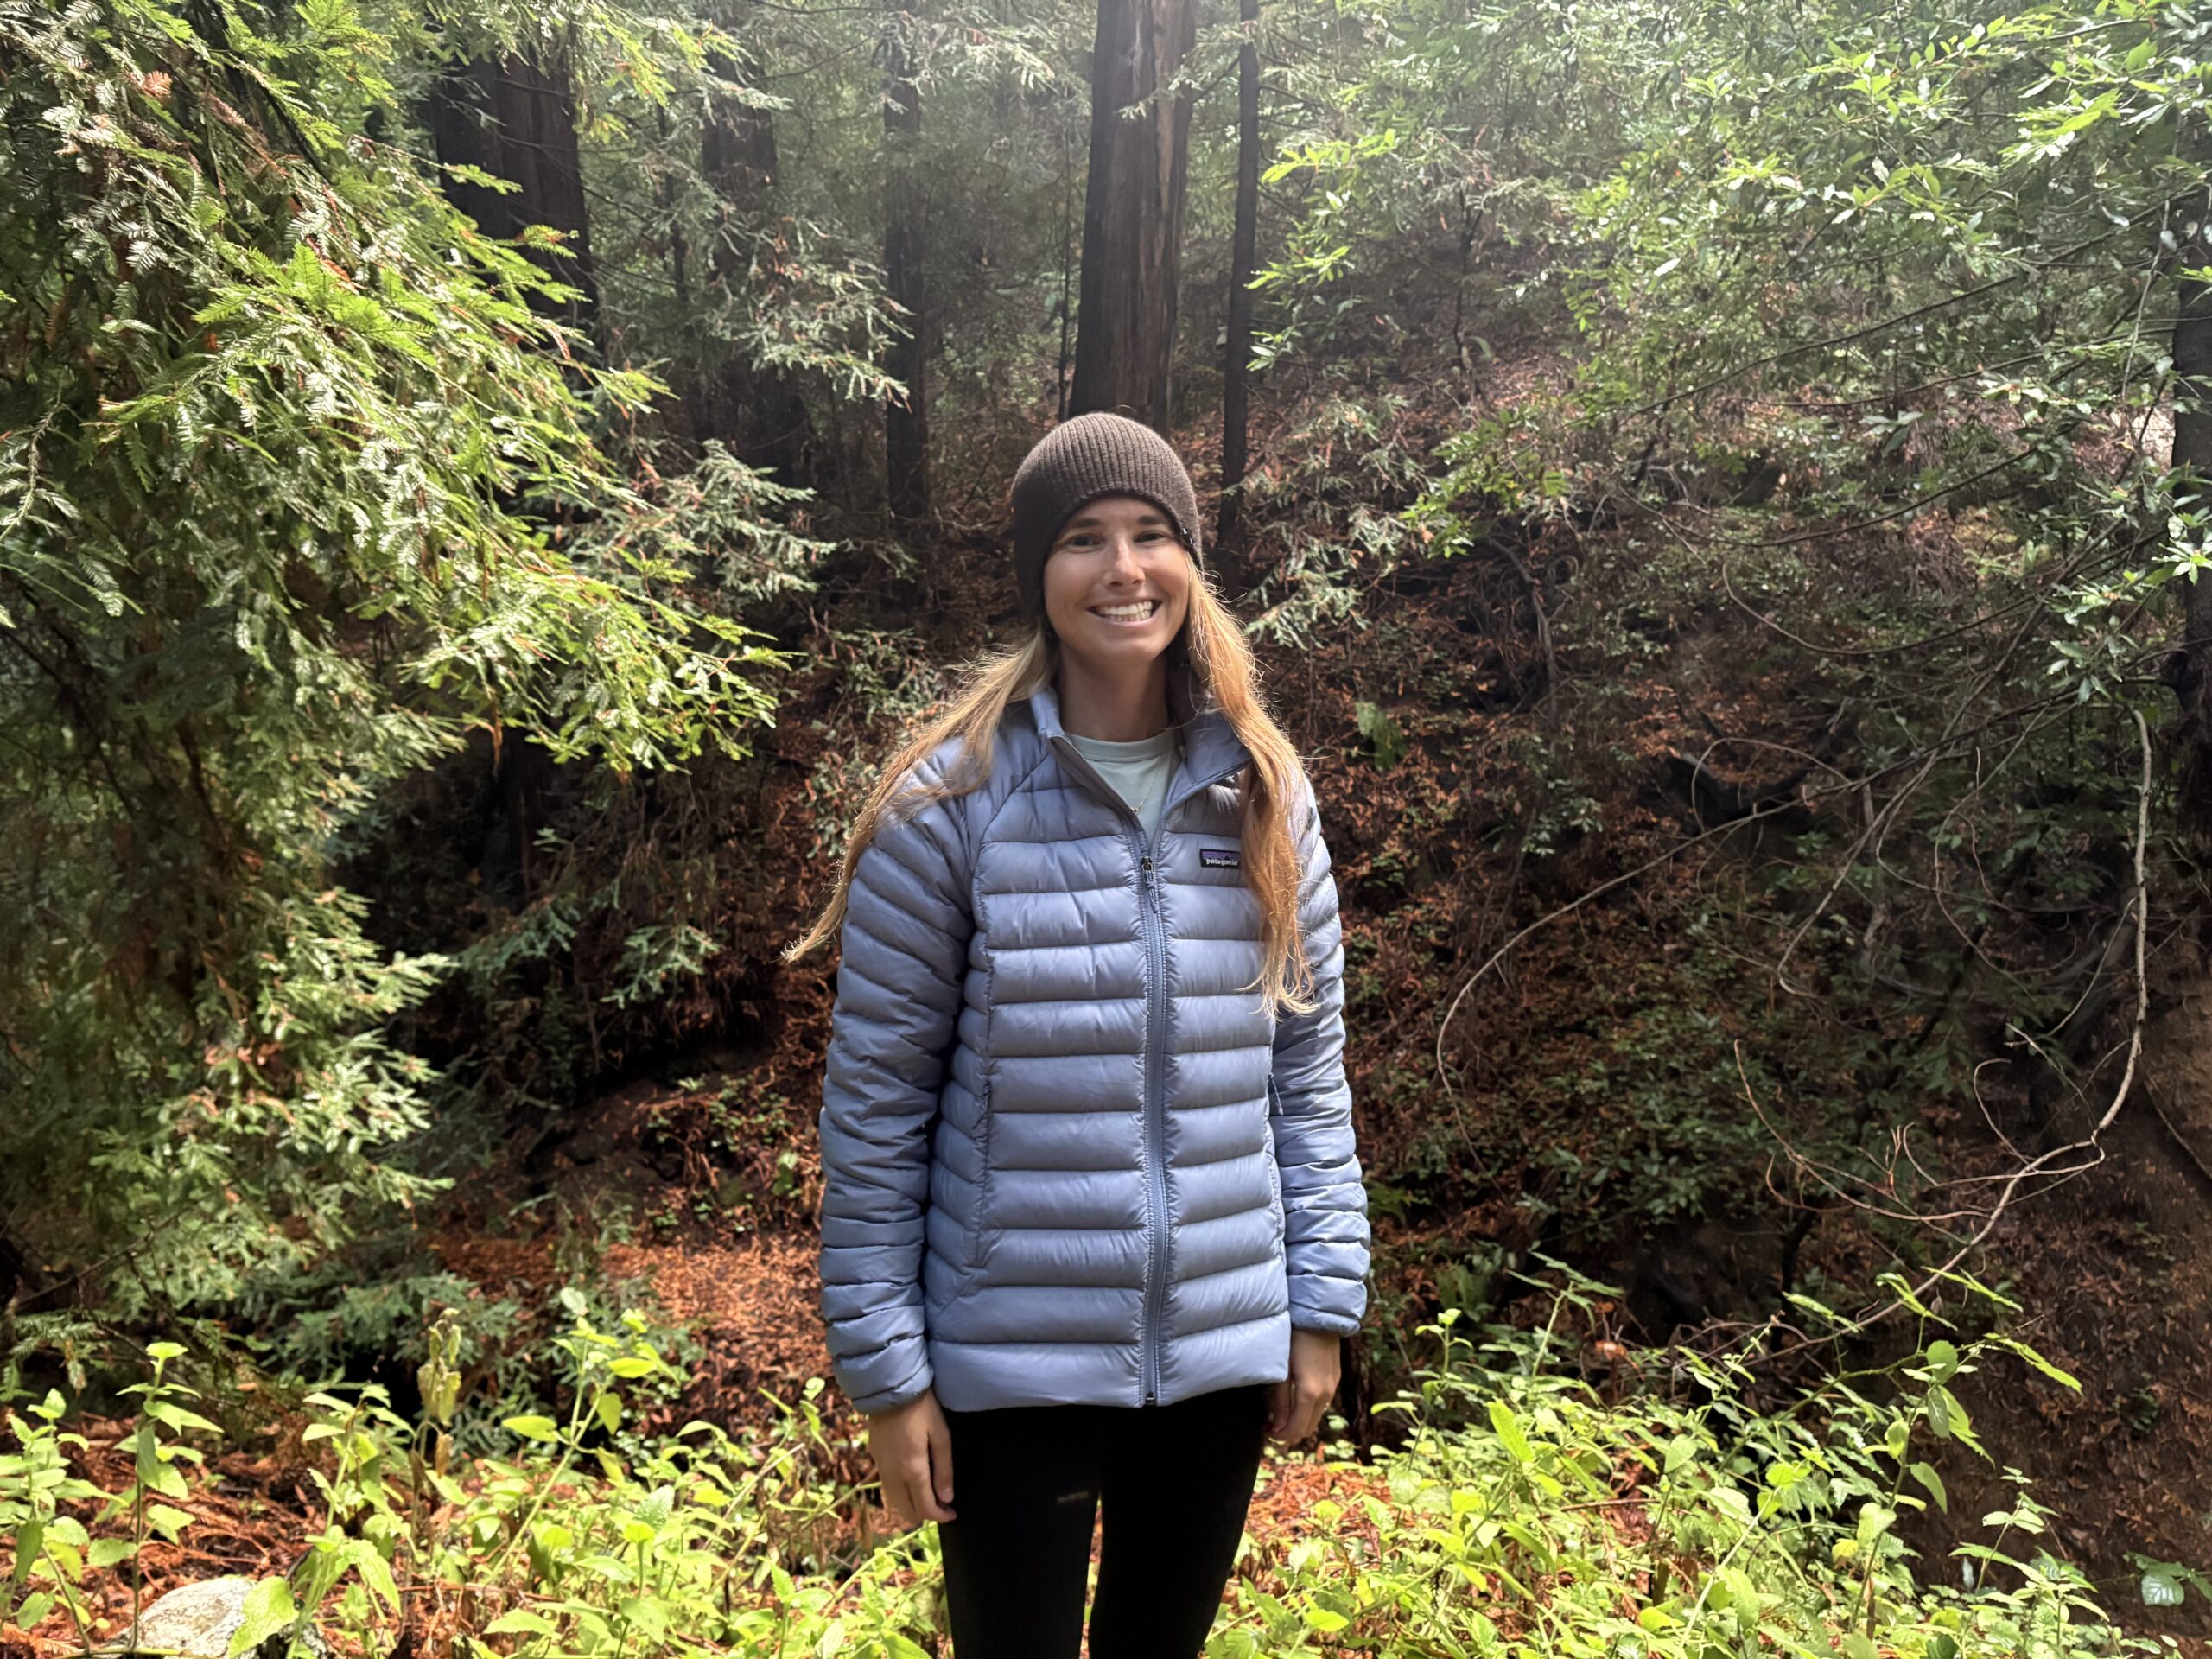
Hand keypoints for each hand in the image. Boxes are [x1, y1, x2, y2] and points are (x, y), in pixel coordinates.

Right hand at [866, 1388, 956, 1527]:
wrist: (890, 1387)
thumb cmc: (922, 1408)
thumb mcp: (941, 1435)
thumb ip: (943, 1469)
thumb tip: (946, 1499)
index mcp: (912, 1470)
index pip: (925, 1508)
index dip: (941, 1516)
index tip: (953, 1513)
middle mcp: (893, 1475)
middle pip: (906, 1511)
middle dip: (925, 1514)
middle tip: (942, 1505)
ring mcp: (880, 1467)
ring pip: (894, 1502)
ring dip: (911, 1505)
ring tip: (929, 1495)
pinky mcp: (874, 1458)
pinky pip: (887, 1487)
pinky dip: (900, 1494)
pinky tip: (912, 1482)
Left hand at [1266, 1329, 1342, 1445]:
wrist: (1319, 1316)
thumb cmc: (1294, 1339)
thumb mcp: (1281, 1370)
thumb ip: (1280, 1401)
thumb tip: (1277, 1426)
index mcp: (1310, 1393)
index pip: (1297, 1429)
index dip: (1281, 1436)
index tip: (1267, 1430)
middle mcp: (1326, 1394)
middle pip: (1308, 1427)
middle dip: (1290, 1431)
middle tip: (1271, 1423)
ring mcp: (1333, 1386)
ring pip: (1316, 1416)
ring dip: (1300, 1419)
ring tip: (1281, 1411)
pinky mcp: (1335, 1378)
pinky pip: (1322, 1402)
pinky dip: (1308, 1408)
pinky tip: (1296, 1397)